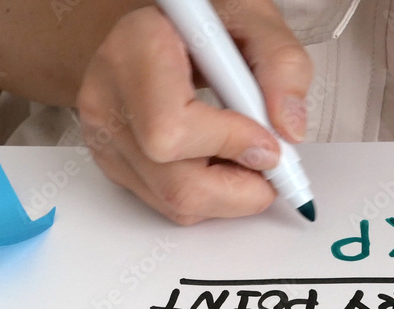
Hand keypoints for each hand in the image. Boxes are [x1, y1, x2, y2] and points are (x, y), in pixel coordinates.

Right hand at [76, 1, 311, 223]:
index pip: (174, 129)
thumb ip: (282, 65)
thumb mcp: (253, 19)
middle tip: (269, 163)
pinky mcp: (113, 162)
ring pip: (175, 203)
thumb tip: (288, 129)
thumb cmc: (201, 19)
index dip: (230, 144)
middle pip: (175, 183)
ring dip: (227, 193)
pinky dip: (208, 193)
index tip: (267, 140)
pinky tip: (218, 157)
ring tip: (245, 152)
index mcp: (136, 49)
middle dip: (238, 187)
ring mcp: (105, 136)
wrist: (157, 28)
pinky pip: (168, 204)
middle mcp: (108, 97)